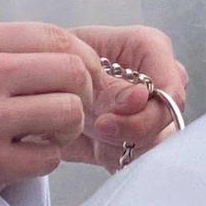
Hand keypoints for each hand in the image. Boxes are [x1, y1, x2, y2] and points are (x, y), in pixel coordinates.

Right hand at [0, 23, 92, 189]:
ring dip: (68, 128)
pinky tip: (24, 154)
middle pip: (73, 72)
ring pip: (69, 112)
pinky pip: (50, 157)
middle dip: (83, 92)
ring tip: (44, 130)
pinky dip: (46, 159)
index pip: (55, 37)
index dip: (83, 55)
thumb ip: (28, 54)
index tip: (85, 72)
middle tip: (68, 104)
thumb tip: (95, 65)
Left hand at [63, 26, 184, 172]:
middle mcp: (157, 79)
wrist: (34, 88)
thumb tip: (141, 98)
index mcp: (150, 49)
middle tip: (97, 128)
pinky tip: (96, 144)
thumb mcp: (74, 69)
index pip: (171, 86)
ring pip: (158, 139)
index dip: (146, 108)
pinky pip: (140, 156)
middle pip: (168, 115)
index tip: (109, 120)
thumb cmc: (55, 65)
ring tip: (92, 133)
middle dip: (131, 129)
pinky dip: (115, 156)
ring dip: (122, 144)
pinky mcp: (138, 136)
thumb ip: (110, 88)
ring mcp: (151, 108)